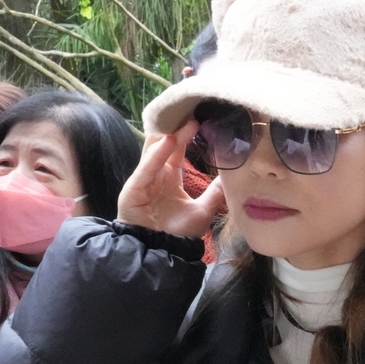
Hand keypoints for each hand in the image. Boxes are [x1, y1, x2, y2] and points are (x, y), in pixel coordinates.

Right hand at [116, 121, 224, 237]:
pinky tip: (169, 141)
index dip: (187, 134)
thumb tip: (231, 179)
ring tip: (187, 120)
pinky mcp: (133, 188)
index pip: (178, 149)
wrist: (160, 253)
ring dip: (170, 136)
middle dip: (179, 128)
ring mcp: (143, 179)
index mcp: (169, 177)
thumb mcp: (202, 211)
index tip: (202, 118)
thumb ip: (214, 194)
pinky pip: (146, 168)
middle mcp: (155, 174)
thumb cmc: (176, 234)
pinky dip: (157, 154)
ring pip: (155, 151)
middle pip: (166, 145)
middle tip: (195, 110)